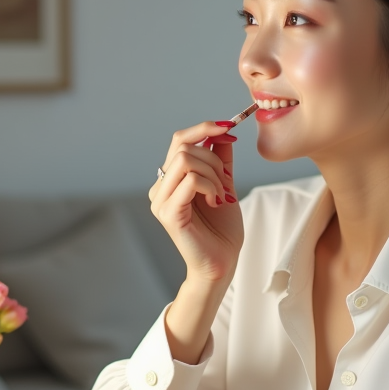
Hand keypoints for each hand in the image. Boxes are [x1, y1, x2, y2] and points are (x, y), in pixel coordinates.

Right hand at [149, 122, 242, 286]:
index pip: (180, 140)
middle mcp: (160, 188)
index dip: (204, 128)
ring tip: (221, 195)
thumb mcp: (224, 184)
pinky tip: (217, 202)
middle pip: (184, 147)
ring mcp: (160, 201)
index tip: (229, 127)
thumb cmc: (222, 229)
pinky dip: (211, 186)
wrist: (223, 262)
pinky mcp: (168, 214)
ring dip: (213, 174)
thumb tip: (222, 132)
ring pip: (186, 160)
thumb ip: (220, 159)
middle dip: (214, 158)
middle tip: (226, 182)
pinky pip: (190, 180)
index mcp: (170, 180)